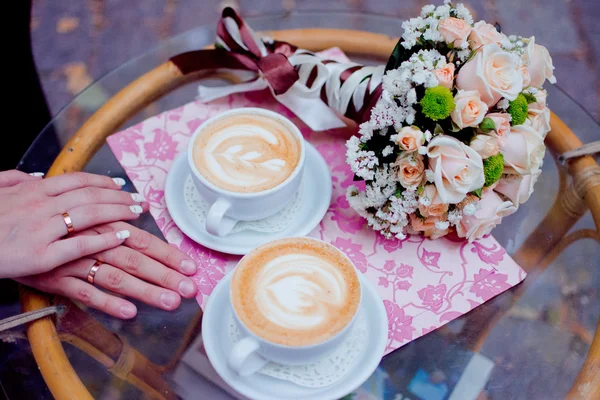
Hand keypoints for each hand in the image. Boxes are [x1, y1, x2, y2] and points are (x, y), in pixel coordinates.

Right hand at [0, 170, 147, 278]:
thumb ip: (16, 180)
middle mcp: (41, 205)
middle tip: (139, 201)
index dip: (104, 182)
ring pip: (90, 215)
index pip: (78, 180)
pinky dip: (104, 238)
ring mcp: (42, 229)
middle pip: (91, 195)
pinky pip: (80, 244)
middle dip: (119, 197)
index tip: (123, 185)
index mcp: (33, 190)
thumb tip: (38, 176)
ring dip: (119, 212)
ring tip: (137, 214)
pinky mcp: (42, 256)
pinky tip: (122, 236)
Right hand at [17, 222, 197, 318]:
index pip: (143, 240)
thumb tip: (137, 205)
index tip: (191, 267)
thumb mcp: (81, 210)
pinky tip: (129, 312)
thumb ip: (109, 212)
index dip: (169, 254)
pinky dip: (107, 302)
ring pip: (116, 277)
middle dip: (166, 275)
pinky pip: (84, 292)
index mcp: (104, 224)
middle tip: (190, 289)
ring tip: (170, 302)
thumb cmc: (50, 216)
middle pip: (137, 259)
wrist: (4, 226)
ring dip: (145, 290)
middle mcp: (94, 241)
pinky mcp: (56, 278)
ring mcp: (75, 261)